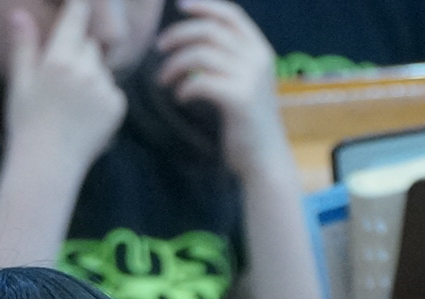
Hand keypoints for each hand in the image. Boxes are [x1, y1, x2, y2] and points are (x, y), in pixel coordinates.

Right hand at [3, 0, 128, 176]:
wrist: (47, 166)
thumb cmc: (26, 124)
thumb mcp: (19, 82)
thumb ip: (23, 46)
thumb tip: (19, 13)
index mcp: (58, 60)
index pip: (76, 18)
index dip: (79, 7)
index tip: (81, 3)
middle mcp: (85, 70)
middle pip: (90, 44)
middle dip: (79, 51)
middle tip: (62, 77)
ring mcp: (104, 88)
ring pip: (102, 67)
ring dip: (91, 74)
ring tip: (71, 102)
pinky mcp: (117, 106)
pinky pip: (112, 89)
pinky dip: (101, 96)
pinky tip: (83, 114)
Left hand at [153, 0, 287, 178]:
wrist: (264, 158)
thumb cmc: (247, 122)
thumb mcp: (245, 82)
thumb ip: (229, 59)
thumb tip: (194, 40)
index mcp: (260, 50)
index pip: (231, 15)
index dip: (204, 6)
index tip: (179, 6)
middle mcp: (258, 60)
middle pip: (209, 31)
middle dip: (178, 35)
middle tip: (159, 48)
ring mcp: (250, 79)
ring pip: (200, 55)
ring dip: (174, 65)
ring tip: (163, 80)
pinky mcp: (240, 100)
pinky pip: (200, 83)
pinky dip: (183, 88)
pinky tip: (180, 98)